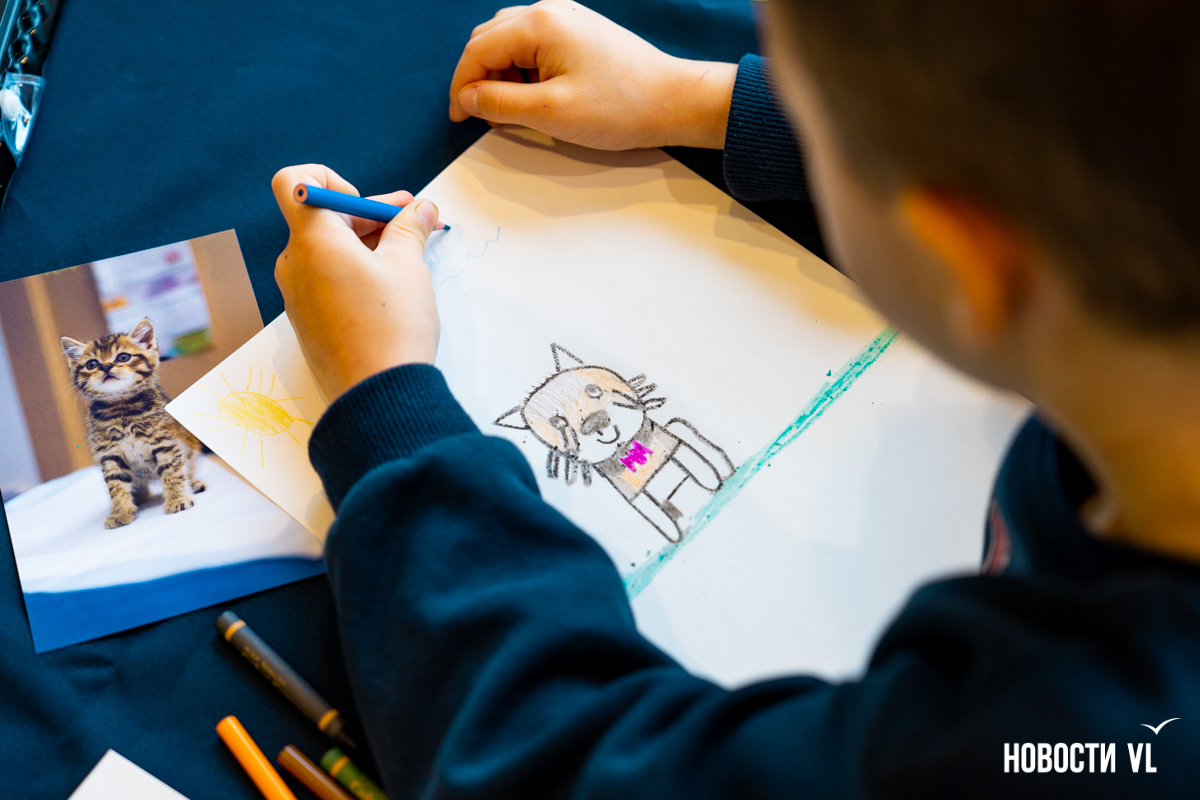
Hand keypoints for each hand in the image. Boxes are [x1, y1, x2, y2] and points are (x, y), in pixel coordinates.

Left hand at [271, 164, 440, 400]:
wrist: (377, 395)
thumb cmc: (392, 326)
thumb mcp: (408, 265)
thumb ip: (410, 227)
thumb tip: (420, 209)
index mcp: (313, 240)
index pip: (296, 182)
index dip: (332, 179)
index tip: (367, 204)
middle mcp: (295, 263)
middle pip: (322, 217)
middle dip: (368, 214)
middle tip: (413, 222)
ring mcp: (298, 294)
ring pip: (327, 250)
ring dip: (365, 244)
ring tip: (408, 257)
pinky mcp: (308, 320)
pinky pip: (326, 280)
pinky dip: (354, 272)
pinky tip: (389, 288)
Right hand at [449, 0, 737, 149]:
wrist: (674, 101)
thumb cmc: (621, 107)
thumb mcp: (551, 113)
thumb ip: (501, 104)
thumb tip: (468, 98)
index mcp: (539, 23)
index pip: (478, 50)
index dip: (461, 86)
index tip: (460, 118)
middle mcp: (549, 11)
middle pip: (490, 40)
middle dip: (479, 79)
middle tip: (482, 117)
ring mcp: (566, 18)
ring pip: (510, 42)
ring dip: (501, 76)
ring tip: (511, 112)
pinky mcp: (579, 33)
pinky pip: (535, 46)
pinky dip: (523, 72)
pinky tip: (533, 98)